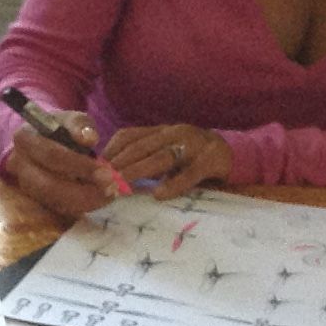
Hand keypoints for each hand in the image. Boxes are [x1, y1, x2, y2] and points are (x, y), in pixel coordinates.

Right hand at [0, 109, 119, 218]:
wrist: (44, 141)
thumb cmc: (60, 129)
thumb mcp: (71, 119)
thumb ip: (80, 125)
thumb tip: (89, 139)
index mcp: (25, 139)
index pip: (52, 155)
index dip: (79, 165)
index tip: (106, 171)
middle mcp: (18, 164)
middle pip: (48, 185)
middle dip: (82, 191)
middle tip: (110, 189)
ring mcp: (24, 185)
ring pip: (53, 201)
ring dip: (84, 202)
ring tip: (109, 194)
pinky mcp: (34, 198)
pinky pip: (57, 208)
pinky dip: (80, 206)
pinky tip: (99, 199)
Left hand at [101, 124, 231, 200]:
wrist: (231, 153)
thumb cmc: (191, 157)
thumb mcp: (164, 154)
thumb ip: (142, 160)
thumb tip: (109, 175)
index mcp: (160, 131)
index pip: (129, 136)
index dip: (110, 151)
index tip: (93, 169)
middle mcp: (174, 133)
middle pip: (140, 147)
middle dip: (118, 165)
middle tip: (101, 182)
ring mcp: (193, 145)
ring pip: (161, 157)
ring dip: (138, 172)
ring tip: (121, 186)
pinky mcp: (210, 160)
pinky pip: (190, 172)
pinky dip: (174, 183)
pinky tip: (159, 194)